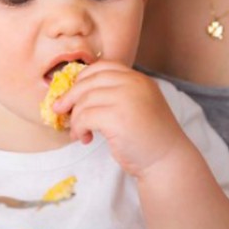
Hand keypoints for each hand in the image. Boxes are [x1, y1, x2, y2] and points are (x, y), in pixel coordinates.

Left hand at [53, 62, 186, 175]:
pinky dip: (79, 128)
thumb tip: (75, 94)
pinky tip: (85, 138)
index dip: (82, 78)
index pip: (102, 67)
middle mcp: (133, 84)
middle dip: (70, 96)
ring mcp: (126, 99)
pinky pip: (84, 117)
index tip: (73, 93)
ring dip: (75, 118)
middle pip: (89, 81)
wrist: (167, 161)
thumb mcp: (136, 107)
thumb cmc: (149, 139)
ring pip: (84, 100)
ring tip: (79, 132)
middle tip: (60, 110)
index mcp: (139, 79)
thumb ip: (116, 95)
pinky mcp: (117, 117)